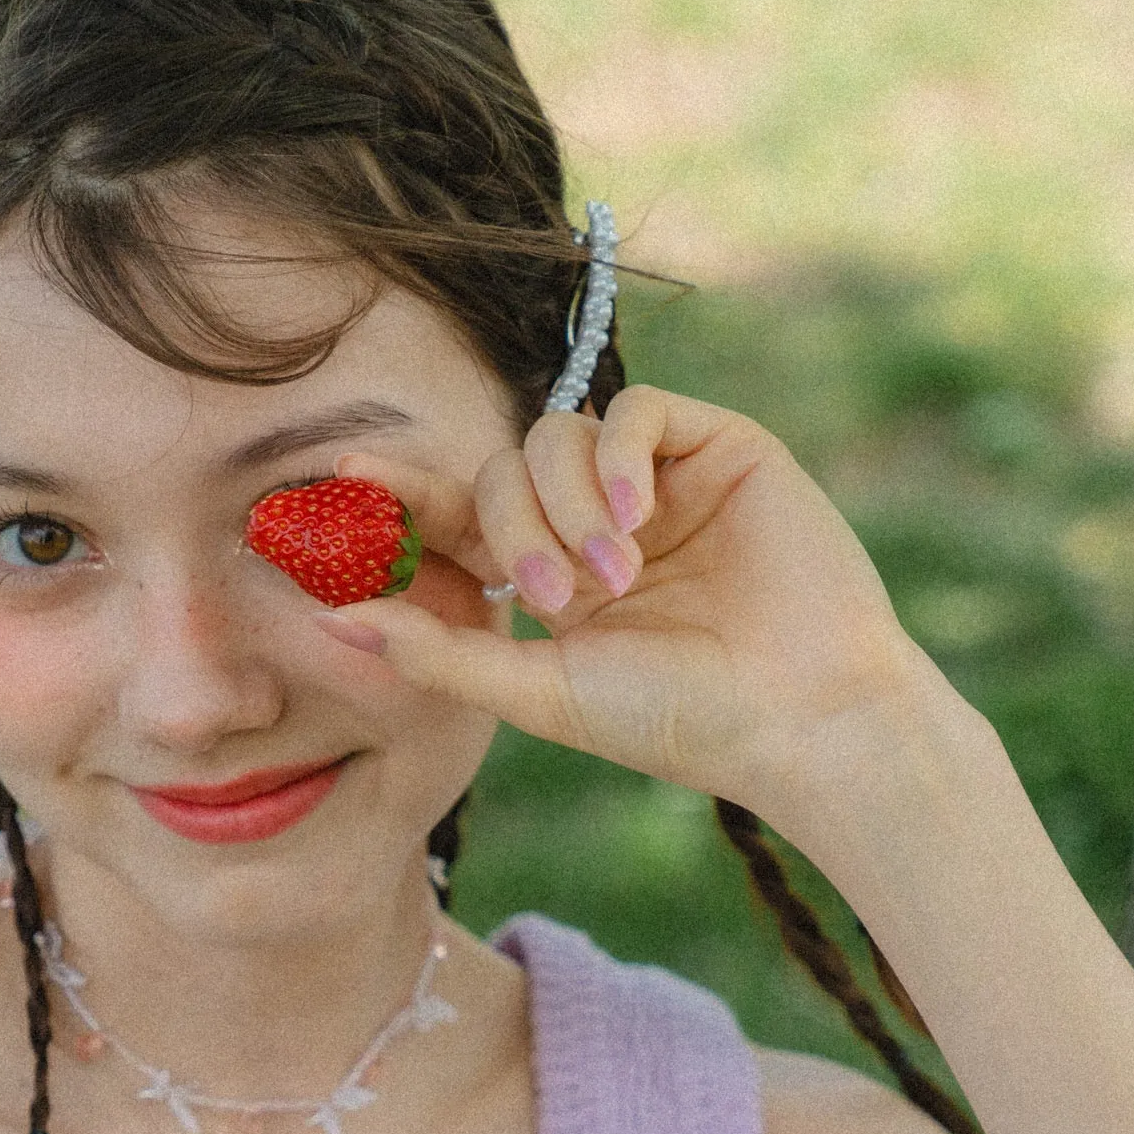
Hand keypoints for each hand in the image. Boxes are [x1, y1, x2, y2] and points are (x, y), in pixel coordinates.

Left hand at [325, 388, 937, 822]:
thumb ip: (441, 653)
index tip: (346, 477)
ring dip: (566, 504)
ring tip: (613, 576)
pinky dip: (616, 455)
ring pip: (559, 436)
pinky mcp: (715, 447)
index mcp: (552, 581)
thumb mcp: (541, 693)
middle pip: (505, 470)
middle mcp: (597, 524)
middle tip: (559, 598)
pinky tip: (633, 515)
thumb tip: (332, 623)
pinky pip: (633, 411)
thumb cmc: (677, 721)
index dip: (405, 495)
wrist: (800, 716)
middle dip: (514, 527)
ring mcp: (656, 483)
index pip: (461, 518)